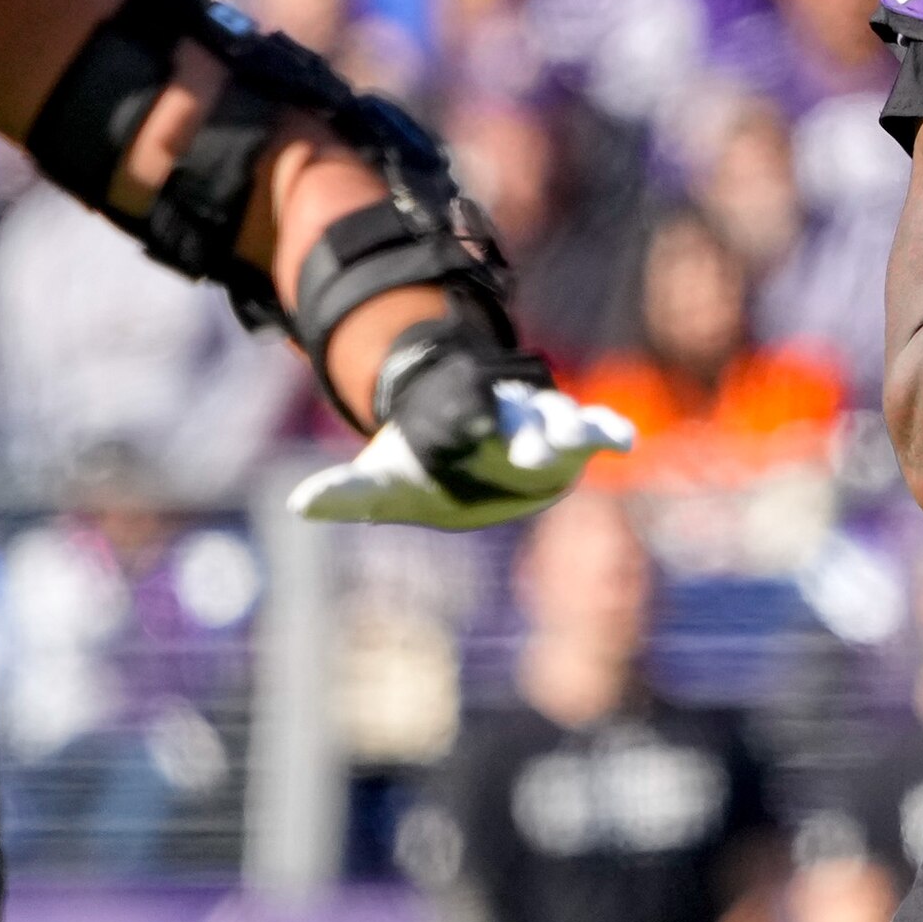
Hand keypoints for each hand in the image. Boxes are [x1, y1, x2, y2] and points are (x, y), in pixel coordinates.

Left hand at [294, 323, 636, 526]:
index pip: (463, 418)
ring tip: (595, 440)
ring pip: (561, 418)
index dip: (469, 421)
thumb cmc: (426, 462)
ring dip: (575, 429)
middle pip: (519, 418)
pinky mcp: (568, 442)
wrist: (467, 436)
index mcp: (456, 422)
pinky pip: (592, 430)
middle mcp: (499, 418)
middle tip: (531, 451)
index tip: (471, 427)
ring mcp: (539, 424)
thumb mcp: (385, 481)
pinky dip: (608, 431)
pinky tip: (625, 442)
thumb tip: (297, 504)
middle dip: (529, 433)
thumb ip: (349, 491)